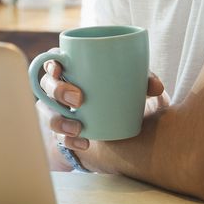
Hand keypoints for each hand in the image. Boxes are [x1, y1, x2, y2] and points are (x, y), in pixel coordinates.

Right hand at [37, 56, 165, 166]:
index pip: (52, 60)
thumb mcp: (132, 84)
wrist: (120, 125)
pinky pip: (59, 137)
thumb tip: (156, 86)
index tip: (59, 69)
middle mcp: (59, 88)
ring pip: (47, 113)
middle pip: (46, 85)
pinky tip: (84, 143)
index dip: (50, 63)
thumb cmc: (121, 93)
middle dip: (57, 91)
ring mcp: (58, 110)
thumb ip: (143, 80)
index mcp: (72, 69)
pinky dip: (69, 141)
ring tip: (78, 128)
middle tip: (79, 99)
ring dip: (59, 120)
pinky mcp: (64, 131)